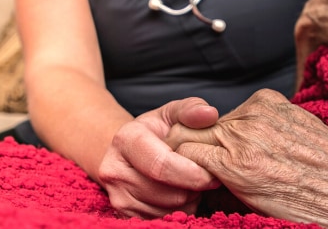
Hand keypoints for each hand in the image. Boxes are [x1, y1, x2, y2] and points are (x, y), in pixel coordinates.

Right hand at [97, 97, 221, 218]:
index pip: (161, 166)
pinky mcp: (124, 214)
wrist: (127, 151)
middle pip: (169, 194)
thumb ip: (191, 110)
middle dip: (193, 188)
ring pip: (168, 211)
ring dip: (188, 200)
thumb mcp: (171, 113)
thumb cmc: (155, 131)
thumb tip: (209, 114)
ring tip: (188, 182)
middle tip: (204, 177)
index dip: (192, 174)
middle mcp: (115, 170)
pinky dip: (178, 211)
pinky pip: (163, 220)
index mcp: (126, 140)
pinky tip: (178, 193)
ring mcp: (118, 196)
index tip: (212, 175)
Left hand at [172, 90, 327, 227]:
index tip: (205, 170)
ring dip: (186, 170)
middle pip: (193, 127)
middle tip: (195, 184)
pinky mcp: (239, 163)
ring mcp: (245, 134)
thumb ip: (262, 137)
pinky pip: (188, 163)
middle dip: (188, 157)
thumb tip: (231, 156)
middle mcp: (253, 112)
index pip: (210, 120)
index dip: (202, 146)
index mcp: (267, 104)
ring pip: (185, 144)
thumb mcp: (296, 142)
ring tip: (200, 192)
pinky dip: (186, 181)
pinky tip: (204, 196)